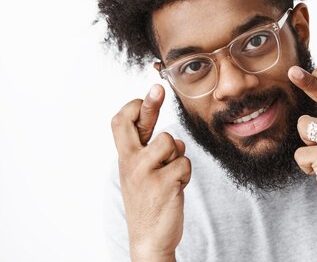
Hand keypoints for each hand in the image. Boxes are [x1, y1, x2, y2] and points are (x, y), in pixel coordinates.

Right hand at [111, 85, 190, 261]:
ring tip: (170, 173)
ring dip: (177, 155)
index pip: (120, 123)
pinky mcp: (164, 184)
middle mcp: (130, 163)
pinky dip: (185, 173)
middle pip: (132, 124)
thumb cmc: (148, 200)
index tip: (146, 96)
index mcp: (125, 157)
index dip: (133, 106)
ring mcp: (145, 173)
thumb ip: (151, 152)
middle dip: (149, 103)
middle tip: (159, 88)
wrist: (149, 239)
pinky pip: (184, 163)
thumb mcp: (143, 173)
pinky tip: (176, 187)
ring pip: (171, 142)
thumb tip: (169, 133)